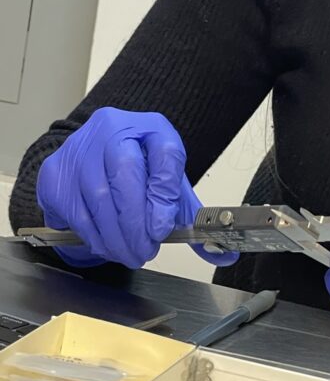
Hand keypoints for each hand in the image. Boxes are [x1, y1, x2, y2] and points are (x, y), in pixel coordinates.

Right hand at [36, 107, 238, 269]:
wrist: (97, 157)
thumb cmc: (138, 172)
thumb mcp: (169, 186)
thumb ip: (192, 217)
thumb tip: (223, 253)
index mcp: (151, 127)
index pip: (165, 152)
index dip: (164, 192)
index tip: (164, 226)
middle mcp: (112, 128)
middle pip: (126, 173)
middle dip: (137, 223)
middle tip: (145, 250)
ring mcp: (79, 148)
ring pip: (97, 197)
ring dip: (115, 236)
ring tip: (129, 252)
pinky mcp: (55, 172)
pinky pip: (74, 211)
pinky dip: (92, 235)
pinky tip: (106, 243)